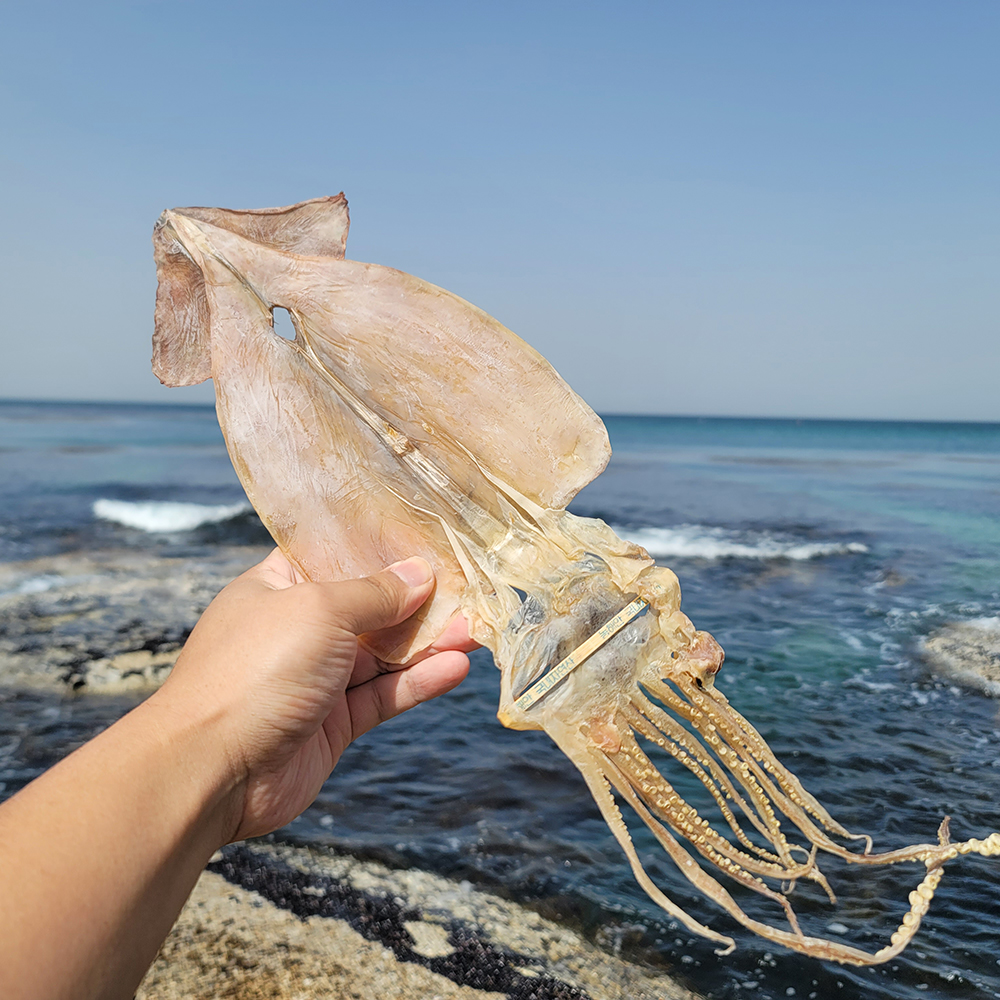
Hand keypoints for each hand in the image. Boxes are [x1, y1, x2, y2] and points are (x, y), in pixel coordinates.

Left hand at [155, 548, 474, 842]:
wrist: (210, 771)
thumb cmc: (255, 669)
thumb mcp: (321, 610)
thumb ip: (377, 593)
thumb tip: (421, 572)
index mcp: (280, 586)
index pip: (336, 555)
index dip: (382, 546)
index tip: (429, 535)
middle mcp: (299, 628)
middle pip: (370, 606)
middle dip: (419, 599)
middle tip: (470, 588)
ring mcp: (316, 677)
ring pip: (384, 653)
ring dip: (429, 641)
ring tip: (478, 628)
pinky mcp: (333, 723)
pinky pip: (384, 695)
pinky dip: (419, 682)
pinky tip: (457, 667)